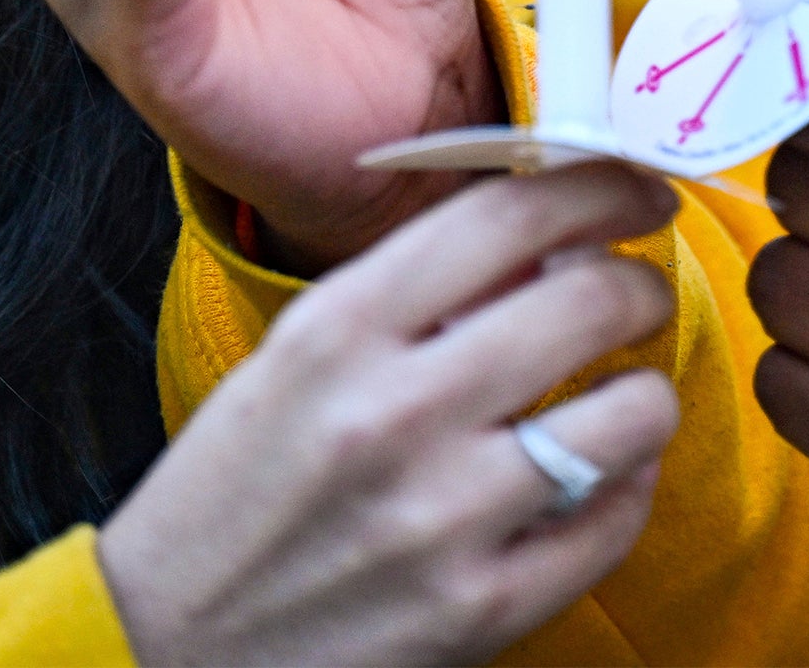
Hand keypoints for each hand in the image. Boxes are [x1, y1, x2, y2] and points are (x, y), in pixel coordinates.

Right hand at [106, 163, 684, 667]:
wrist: (162, 644)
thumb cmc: (236, 490)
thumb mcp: (295, 359)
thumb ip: (410, 296)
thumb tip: (550, 241)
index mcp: (338, 330)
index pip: (507, 216)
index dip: (600, 186)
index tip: (637, 188)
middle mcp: (394, 413)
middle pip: (588, 301)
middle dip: (640, 283)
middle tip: (639, 290)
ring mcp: (442, 518)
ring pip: (626, 416)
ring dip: (646, 391)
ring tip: (627, 392)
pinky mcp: (478, 610)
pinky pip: (612, 524)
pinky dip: (630, 486)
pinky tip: (607, 474)